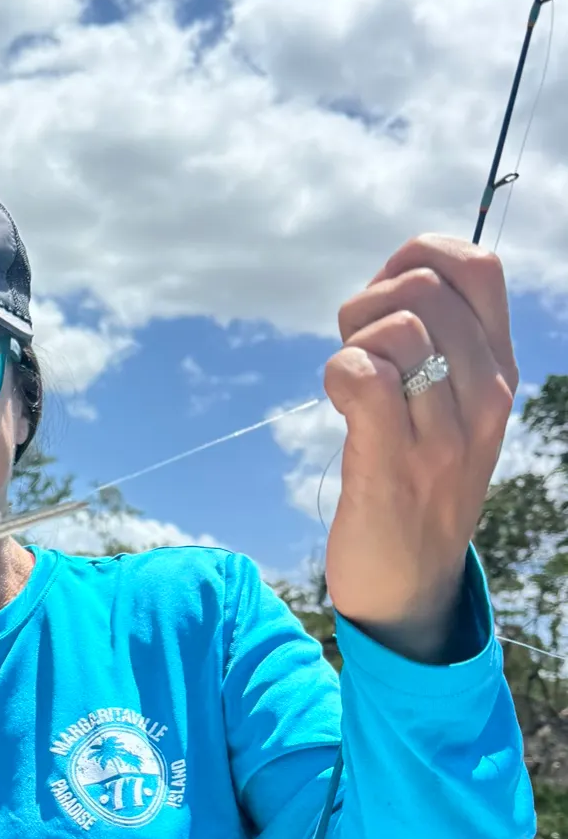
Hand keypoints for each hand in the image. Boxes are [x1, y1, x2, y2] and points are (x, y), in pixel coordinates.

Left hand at [324, 234, 516, 661]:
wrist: (410, 580)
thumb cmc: (414, 479)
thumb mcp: (446, 402)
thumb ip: (436, 340)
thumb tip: (405, 272)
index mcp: (499, 368)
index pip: (478, 265)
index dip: (416, 258)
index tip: (384, 302)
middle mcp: (485, 392)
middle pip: (423, 286)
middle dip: (369, 304)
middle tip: (358, 354)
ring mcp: (444, 429)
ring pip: (397, 325)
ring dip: (352, 342)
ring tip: (353, 386)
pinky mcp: (394, 460)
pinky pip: (365, 375)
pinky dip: (339, 373)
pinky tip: (340, 403)